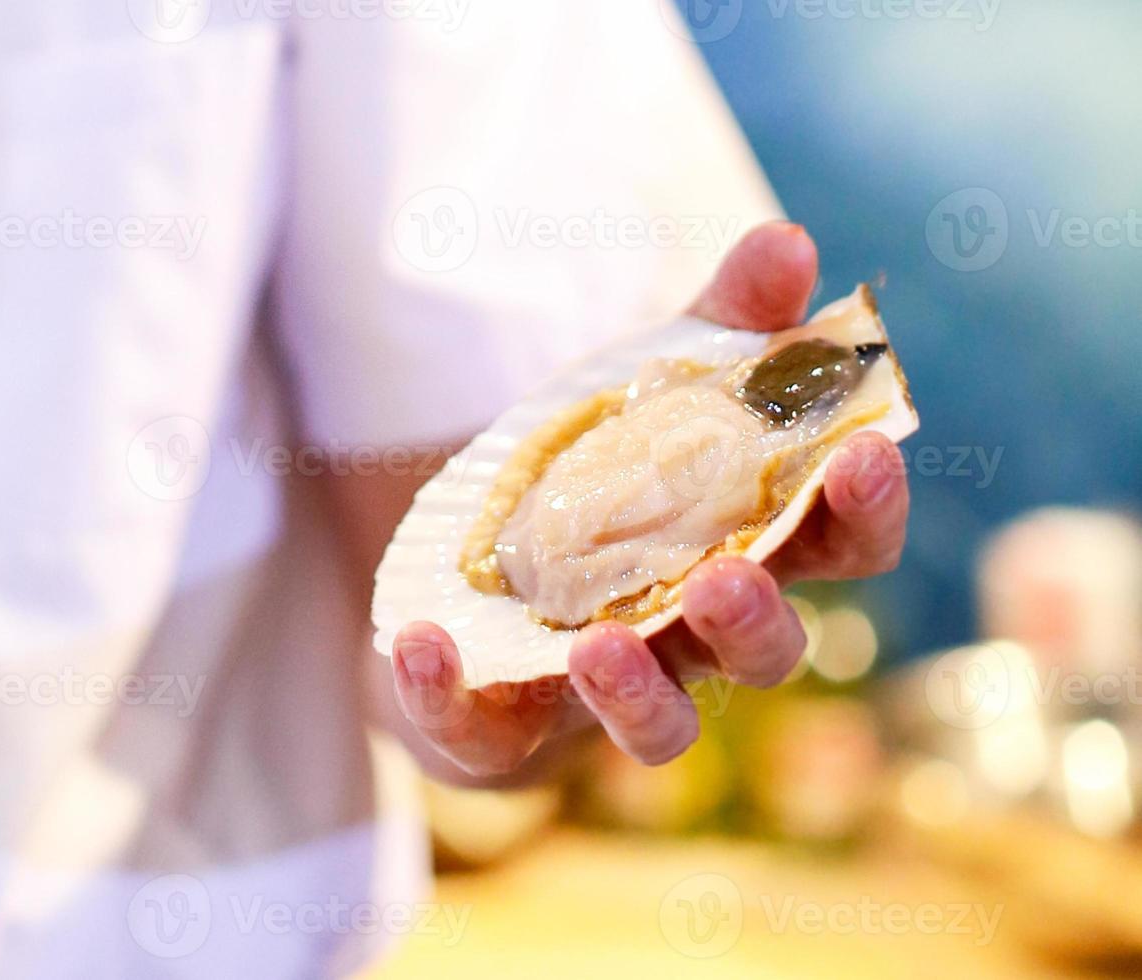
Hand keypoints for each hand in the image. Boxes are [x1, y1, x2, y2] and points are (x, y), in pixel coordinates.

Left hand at [391, 222, 909, 776]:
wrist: (473, 581)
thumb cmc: (592, 489)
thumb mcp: (645, 393)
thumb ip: (719, 328)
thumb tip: (791, 241)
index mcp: (743, 551)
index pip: (839, 548)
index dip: (865, 511)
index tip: (866, 452)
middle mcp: (692, 637)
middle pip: (765, 653)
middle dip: (755, 622)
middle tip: (725, 579)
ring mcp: (604, 694)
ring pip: (659, 725)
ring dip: (638, 692)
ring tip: (600, 644)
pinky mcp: (505, 728)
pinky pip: (485, 735)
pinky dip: (450, 695)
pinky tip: (422, 643)